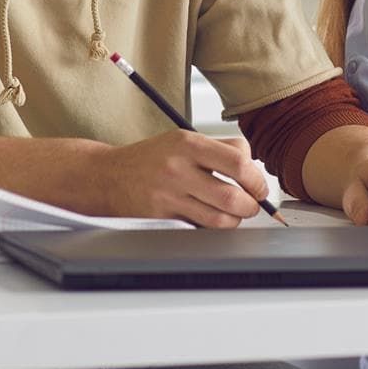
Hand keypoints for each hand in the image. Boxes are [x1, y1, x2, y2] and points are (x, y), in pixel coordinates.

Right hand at [95, 129, 268, 228]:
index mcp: (187, 143)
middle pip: (233, 197)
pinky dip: (211, 227)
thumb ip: (221, 148)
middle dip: (250, 206)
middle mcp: (177, 168)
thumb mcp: (183, 139)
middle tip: (250, 205)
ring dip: (234, 221)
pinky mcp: (161, 218)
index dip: (257, 180)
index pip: (238, 163)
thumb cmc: (152, 158)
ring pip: (220, 219)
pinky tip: (207, 218)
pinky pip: (199, 229)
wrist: (108, 176)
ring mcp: (168, 196)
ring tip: (231, 213)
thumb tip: (254, 167)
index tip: (259, 187)